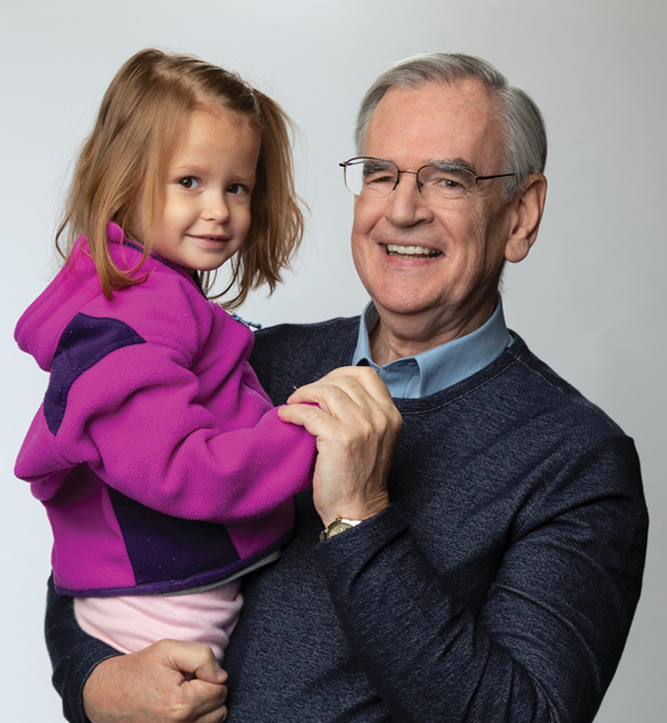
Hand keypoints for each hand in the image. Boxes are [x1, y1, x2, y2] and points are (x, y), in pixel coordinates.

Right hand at [83, 639, 227, 722]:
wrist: (105, 695)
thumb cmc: (138, 669)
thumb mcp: (168, 649)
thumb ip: (201, 656)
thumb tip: (221, 676)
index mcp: (181, 704)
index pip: (220, 689)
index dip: (208, 675)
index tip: (189, 672)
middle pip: (220, 708)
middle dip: (209, 692)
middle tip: (186, 682)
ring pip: (213, 722)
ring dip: (204, 707)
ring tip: (182, 695)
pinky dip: (196, 719)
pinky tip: (181, 709)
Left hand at [278, 367, 401, 525]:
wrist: (357, 510)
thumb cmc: (359, 477)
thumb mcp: (374, 439)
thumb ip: (363, 414)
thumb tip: (330, 391)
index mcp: (390, 415)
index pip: (367, 374)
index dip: (340, 373)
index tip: (324, 384)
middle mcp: (379, 417)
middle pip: (343, 381)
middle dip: (318, 384)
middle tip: (303, 396)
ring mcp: (361, 427)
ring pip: (326, 392)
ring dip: (303, 394)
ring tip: (292, 404)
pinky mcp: (339, 438)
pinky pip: (310, 413)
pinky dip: (293, 411)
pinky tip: (286, 416)